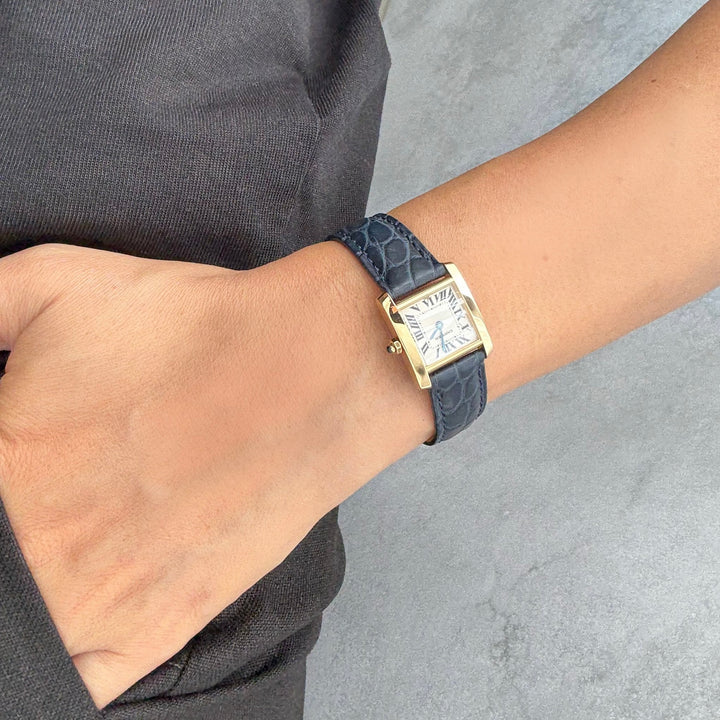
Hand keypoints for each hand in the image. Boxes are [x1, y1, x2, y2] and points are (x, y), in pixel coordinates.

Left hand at [0, 242, 365, 707]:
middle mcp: (35, 546)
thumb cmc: (192, 326)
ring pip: (20, 629)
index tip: (32, 446)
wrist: (309, 370)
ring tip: (79, 532)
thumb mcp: (53, 279)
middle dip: (21, 516)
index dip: (5, 461)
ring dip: (28, 591)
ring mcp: (96, 601)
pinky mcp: (160, 626)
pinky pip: (73, 686)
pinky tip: (70, 615)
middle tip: (68, 480)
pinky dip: (53, 671)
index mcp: (2, 459)